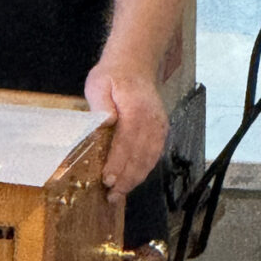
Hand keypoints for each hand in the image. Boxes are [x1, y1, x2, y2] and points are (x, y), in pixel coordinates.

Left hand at [84, 63, 168, 204]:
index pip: (127, 142)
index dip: (117, 164)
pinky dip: (144, 169)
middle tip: (111, 196)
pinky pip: (154, 154)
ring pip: (149, 158)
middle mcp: (152, 120)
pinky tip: (133, 180)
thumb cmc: (113, 76)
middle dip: (126, 179)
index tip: (107, 180)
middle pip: (140, 156)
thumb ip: (102, 105)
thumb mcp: (99, 83)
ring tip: (120, 194)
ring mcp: (159, 126)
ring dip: (135, 178)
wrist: (135, 64)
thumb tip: (107, 123)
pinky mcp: (161, 129)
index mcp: (136, 109)